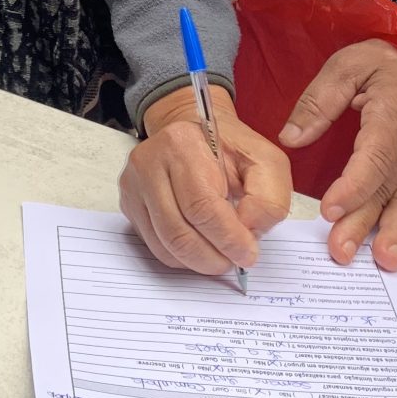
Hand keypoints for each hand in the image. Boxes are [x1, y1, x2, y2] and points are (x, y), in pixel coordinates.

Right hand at [122, 84, 290, 276]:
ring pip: (165, 245)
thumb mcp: (266, 161)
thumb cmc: (231, 150)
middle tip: (235, 261)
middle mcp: (148, 163)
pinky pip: (155, 246)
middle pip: (178, 231)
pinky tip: (202, 248)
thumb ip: (267, 198)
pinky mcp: (129, 204)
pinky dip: (183, 258)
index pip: (201, 206)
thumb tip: (249, 232)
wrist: (195, 135)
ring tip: (221, 256)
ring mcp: (134, 185)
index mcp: (182, 144)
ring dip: (199, 262)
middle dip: (213, 257)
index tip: (248, 254)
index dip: (227, 238)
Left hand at [281, 39, 396, 269]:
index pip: (374, 156)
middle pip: (390, 188)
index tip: (330, 209)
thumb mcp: (346, 64)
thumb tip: (291, 137)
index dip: (353, 185)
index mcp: (394, 113)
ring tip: (386, 262)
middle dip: (366, 223)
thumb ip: (319, 101)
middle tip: (342, 252)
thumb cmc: (380, 63)